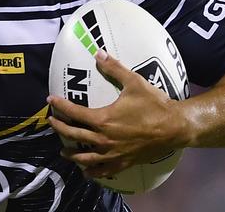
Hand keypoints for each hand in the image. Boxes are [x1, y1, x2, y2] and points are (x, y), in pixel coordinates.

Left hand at [47, 49, 186, 178]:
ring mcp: (113, 153)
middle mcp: (104, 139)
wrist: (174, 127)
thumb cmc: (153, 104)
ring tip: (63, 152)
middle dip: (59, 128)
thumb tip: (98, 53)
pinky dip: (92, 172)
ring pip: (85, 157)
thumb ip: (114, 68)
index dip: (60, 106)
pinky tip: (86, 172)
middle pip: (74, 135)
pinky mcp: (124, 162)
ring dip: (71, 154)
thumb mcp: (133, 82)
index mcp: (103, 119)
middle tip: (51, 122)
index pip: (74, 112)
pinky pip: (104, 170)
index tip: (50, 100)